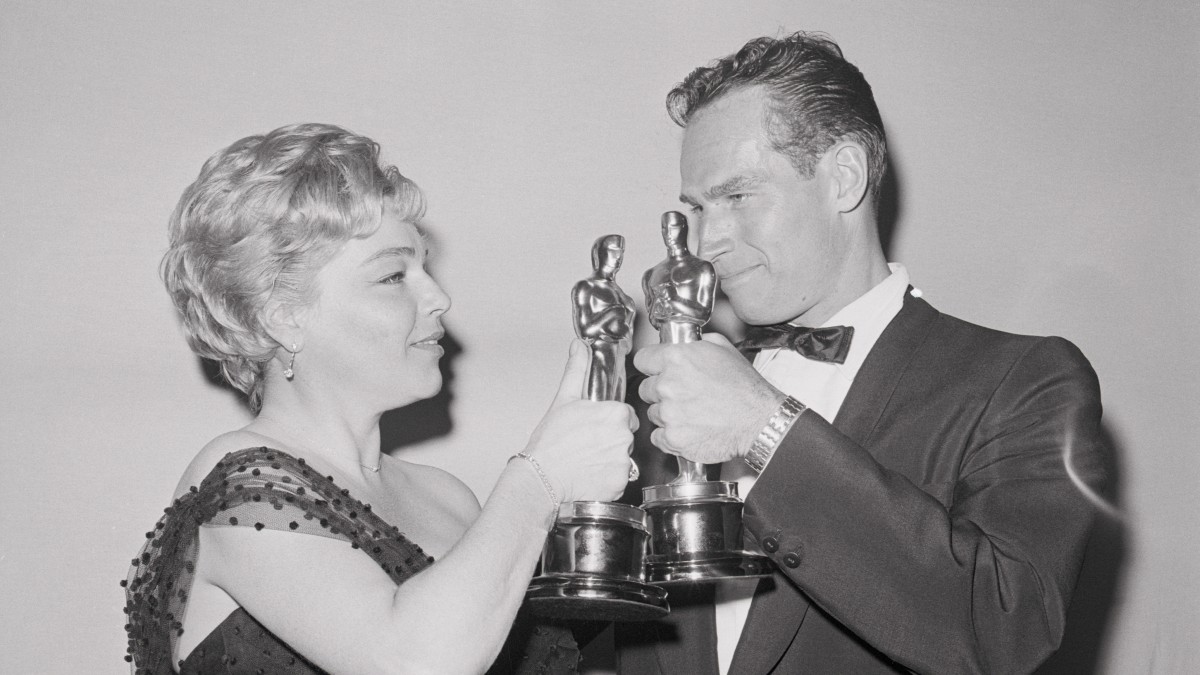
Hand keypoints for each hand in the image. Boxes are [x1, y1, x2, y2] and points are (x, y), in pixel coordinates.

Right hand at [524, 339, 637, 502]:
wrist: (541, 477)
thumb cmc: (550, 442)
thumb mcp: (563, 400)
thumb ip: (577, 370)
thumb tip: (579, 347)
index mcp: (615, 414)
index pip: (624, 415)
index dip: (609, 421)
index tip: (594, 428)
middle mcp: (624, 437)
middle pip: (626, 437)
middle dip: (611, 440)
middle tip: (587, 445)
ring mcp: (623, 462)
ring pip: (623, 458)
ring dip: (610, 460)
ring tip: (587, 461)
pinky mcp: (620, 483)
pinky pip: (620, 479)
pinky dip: (608, 479)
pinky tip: (590, 475)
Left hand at [634, 332, 783, 463]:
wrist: (759, 420)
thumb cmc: (744, 386)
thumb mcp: (722, 348)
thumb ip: (695, 343)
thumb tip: (683, 343)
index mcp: (676, 358)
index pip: (642, 360)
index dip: (652, 366)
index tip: (657, 371)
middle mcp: (667, 384)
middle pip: (646, 388)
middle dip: (661, 392)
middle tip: (683, 395)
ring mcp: (669, 413)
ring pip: (653, 413)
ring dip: (667, 414)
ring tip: (692, 413)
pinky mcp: (673, 437)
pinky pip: (658, 436)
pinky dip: (670, 436)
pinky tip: (689, 429)